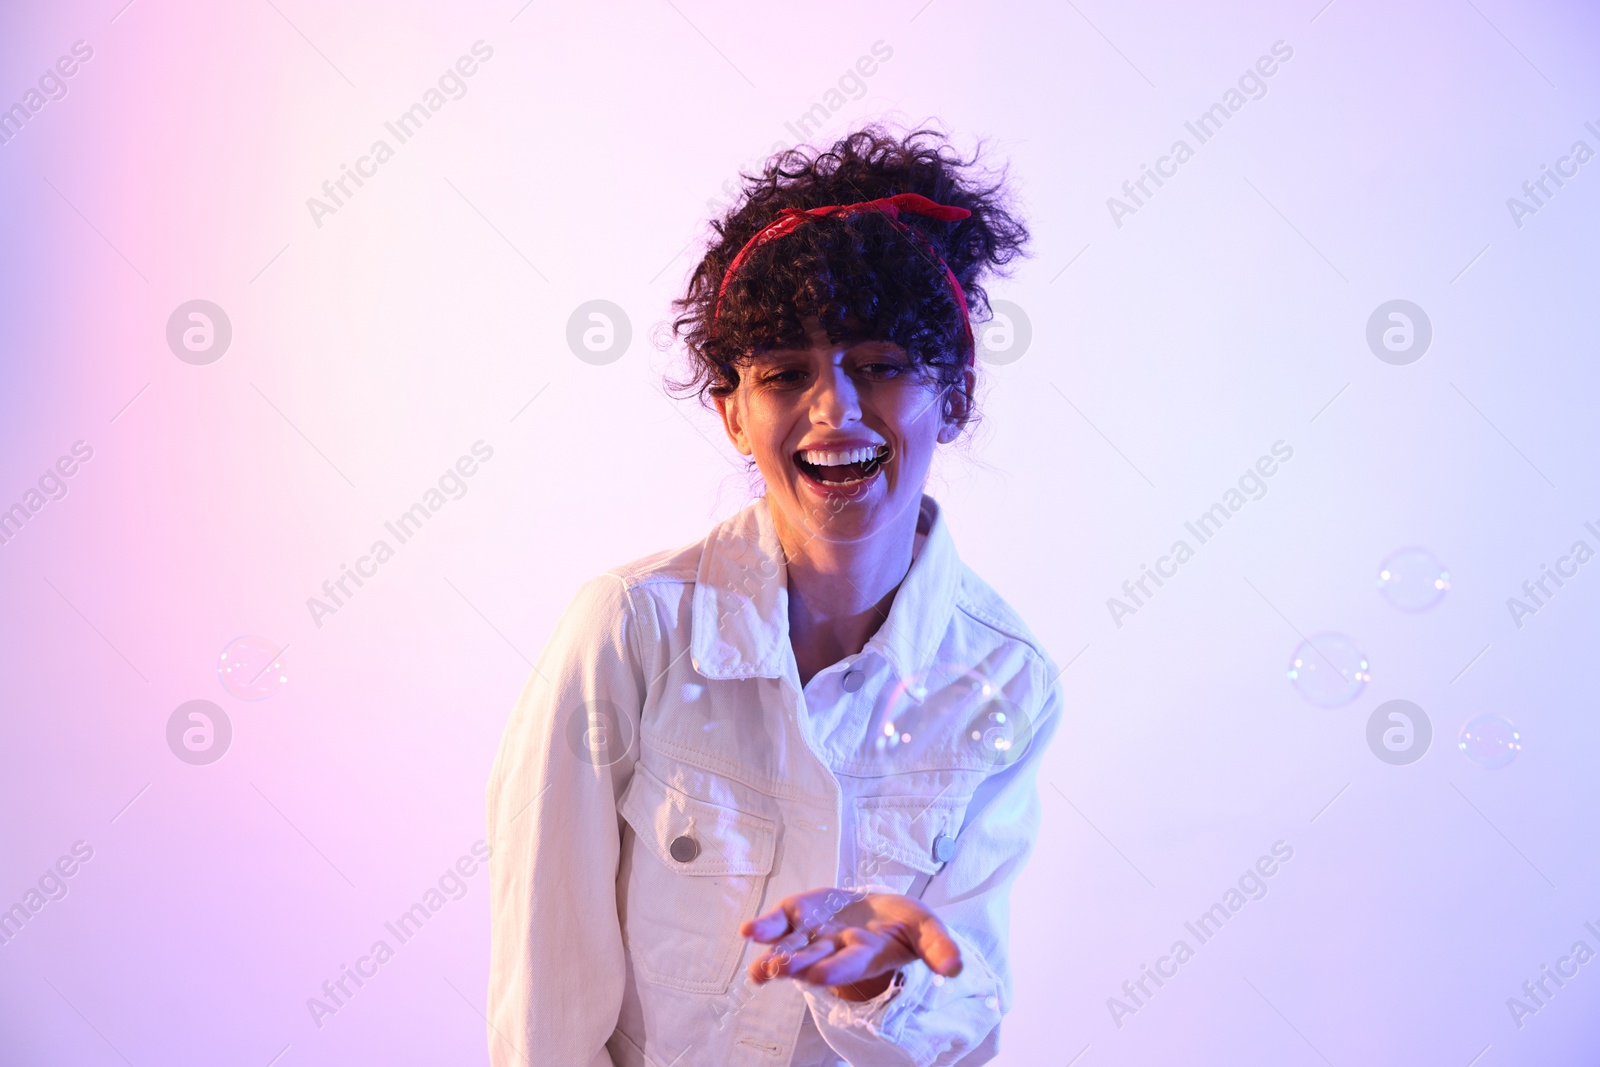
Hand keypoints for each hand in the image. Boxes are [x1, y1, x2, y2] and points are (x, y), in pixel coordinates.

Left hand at [740, 888, 962, 1001]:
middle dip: (798, 966)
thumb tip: (957, 968)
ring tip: (760, 967)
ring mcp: (813, 933)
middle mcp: (834, 949)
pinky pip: (779, 923)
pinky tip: (749, 931)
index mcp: (865, 953)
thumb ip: (939, 948)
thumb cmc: (903, 924)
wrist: (879, 911)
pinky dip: (764, 927)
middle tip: (779, 970)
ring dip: (775, 957)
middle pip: (814, 960)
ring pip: (791, 948)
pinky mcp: (799, 914)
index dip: (836, 970)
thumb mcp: (927, 930)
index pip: (850, 964)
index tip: (821, 976)